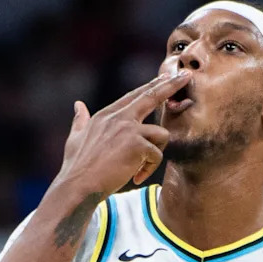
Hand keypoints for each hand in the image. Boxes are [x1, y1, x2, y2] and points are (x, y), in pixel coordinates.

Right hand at [57, 71, 190, 195]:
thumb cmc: (76, 167)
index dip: (151, 86)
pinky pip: (156, 155)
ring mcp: (128, 129)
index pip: (134, 96)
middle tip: (186, 75)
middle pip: (151, 96)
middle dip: (171, 85)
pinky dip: (148, 169)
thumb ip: (80, 120)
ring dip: (154, 154)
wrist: (78, 185)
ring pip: (161, 134)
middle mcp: (118, 117)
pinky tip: (135, 177)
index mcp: (105, 115)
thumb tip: (78, 105)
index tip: (165, 76)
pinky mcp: (137, 145)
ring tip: (138, 169)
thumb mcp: (75, 139)